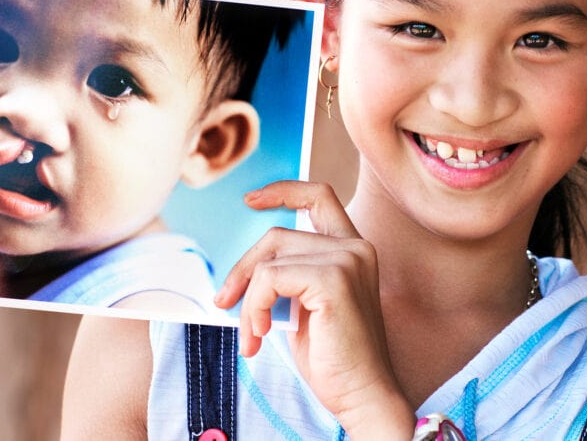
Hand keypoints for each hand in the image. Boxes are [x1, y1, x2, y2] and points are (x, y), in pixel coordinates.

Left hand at [215, 180, 414, 439]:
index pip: (319, 196)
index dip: (283, 191)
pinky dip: (254, 307)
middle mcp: (355, 247)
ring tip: (251, 334)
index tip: (251, 199)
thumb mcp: (305, 306)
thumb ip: (288, 276)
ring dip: (248, 300)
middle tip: (224, 301)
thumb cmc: (334, 359)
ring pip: (269, 261)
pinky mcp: (333, 279)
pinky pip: (269, 279)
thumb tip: (243, 268)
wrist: (362, 395)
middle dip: (243, 268)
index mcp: (353, 249)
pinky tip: (259, 335)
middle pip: (277, 234)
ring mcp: (347, 260)